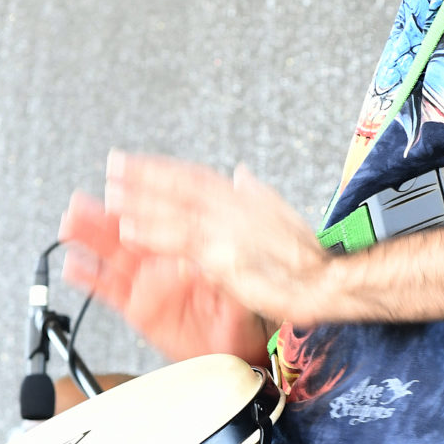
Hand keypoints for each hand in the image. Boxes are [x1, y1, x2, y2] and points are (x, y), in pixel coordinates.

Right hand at [57, 189, 270, 364]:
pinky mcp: (137, 306)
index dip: (139, 194)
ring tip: (69, 224)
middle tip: (80, 201)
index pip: (161, 213)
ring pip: (113, 254)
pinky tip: (72, 265)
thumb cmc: (241, 306)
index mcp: (188, 242)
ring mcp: (147, 281)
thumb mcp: (242, 280)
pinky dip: (90, 279)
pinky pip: (109, 290)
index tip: (119, 179)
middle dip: (103, 214)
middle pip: (129, 229)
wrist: (236, 344)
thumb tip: (216, 249)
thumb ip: (226, 265)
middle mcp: (162, 257)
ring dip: (90, 238)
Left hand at [101, 154, 331, 326]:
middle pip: (181, 186)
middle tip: (113, 166)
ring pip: (176, 211)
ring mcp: (229, 230)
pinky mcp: (225, 257)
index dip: (164, 169)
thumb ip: (256, 195)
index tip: (137, 162)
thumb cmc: (311, 259)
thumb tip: (240, 174)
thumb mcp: (283, 217)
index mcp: (245, 198)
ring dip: (141, 201)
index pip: (196, 177)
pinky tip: (130, 231)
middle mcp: (235, 207)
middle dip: (145, 175)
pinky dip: (155, 234)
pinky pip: (182, 243)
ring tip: (110, 197)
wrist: (333, 281)